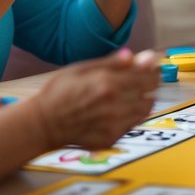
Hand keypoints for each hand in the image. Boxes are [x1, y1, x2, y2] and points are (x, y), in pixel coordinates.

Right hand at [32, 49, 159, 150]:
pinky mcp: (110, 139)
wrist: (42, 123)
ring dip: (140, 102)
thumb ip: (112, 62)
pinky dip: (128, 117)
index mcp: (109, 84)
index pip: (150, 78)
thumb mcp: (82, 68)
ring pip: (144, 111)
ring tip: (123, 98)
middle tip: (137, 83)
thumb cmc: (59, 92)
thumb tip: (135, 55)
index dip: (152, 72)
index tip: (148, 69)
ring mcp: (114, 125)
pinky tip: (112, 112)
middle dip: (147, 87)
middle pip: (151, 95)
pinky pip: (131, 125)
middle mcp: (115, 106)